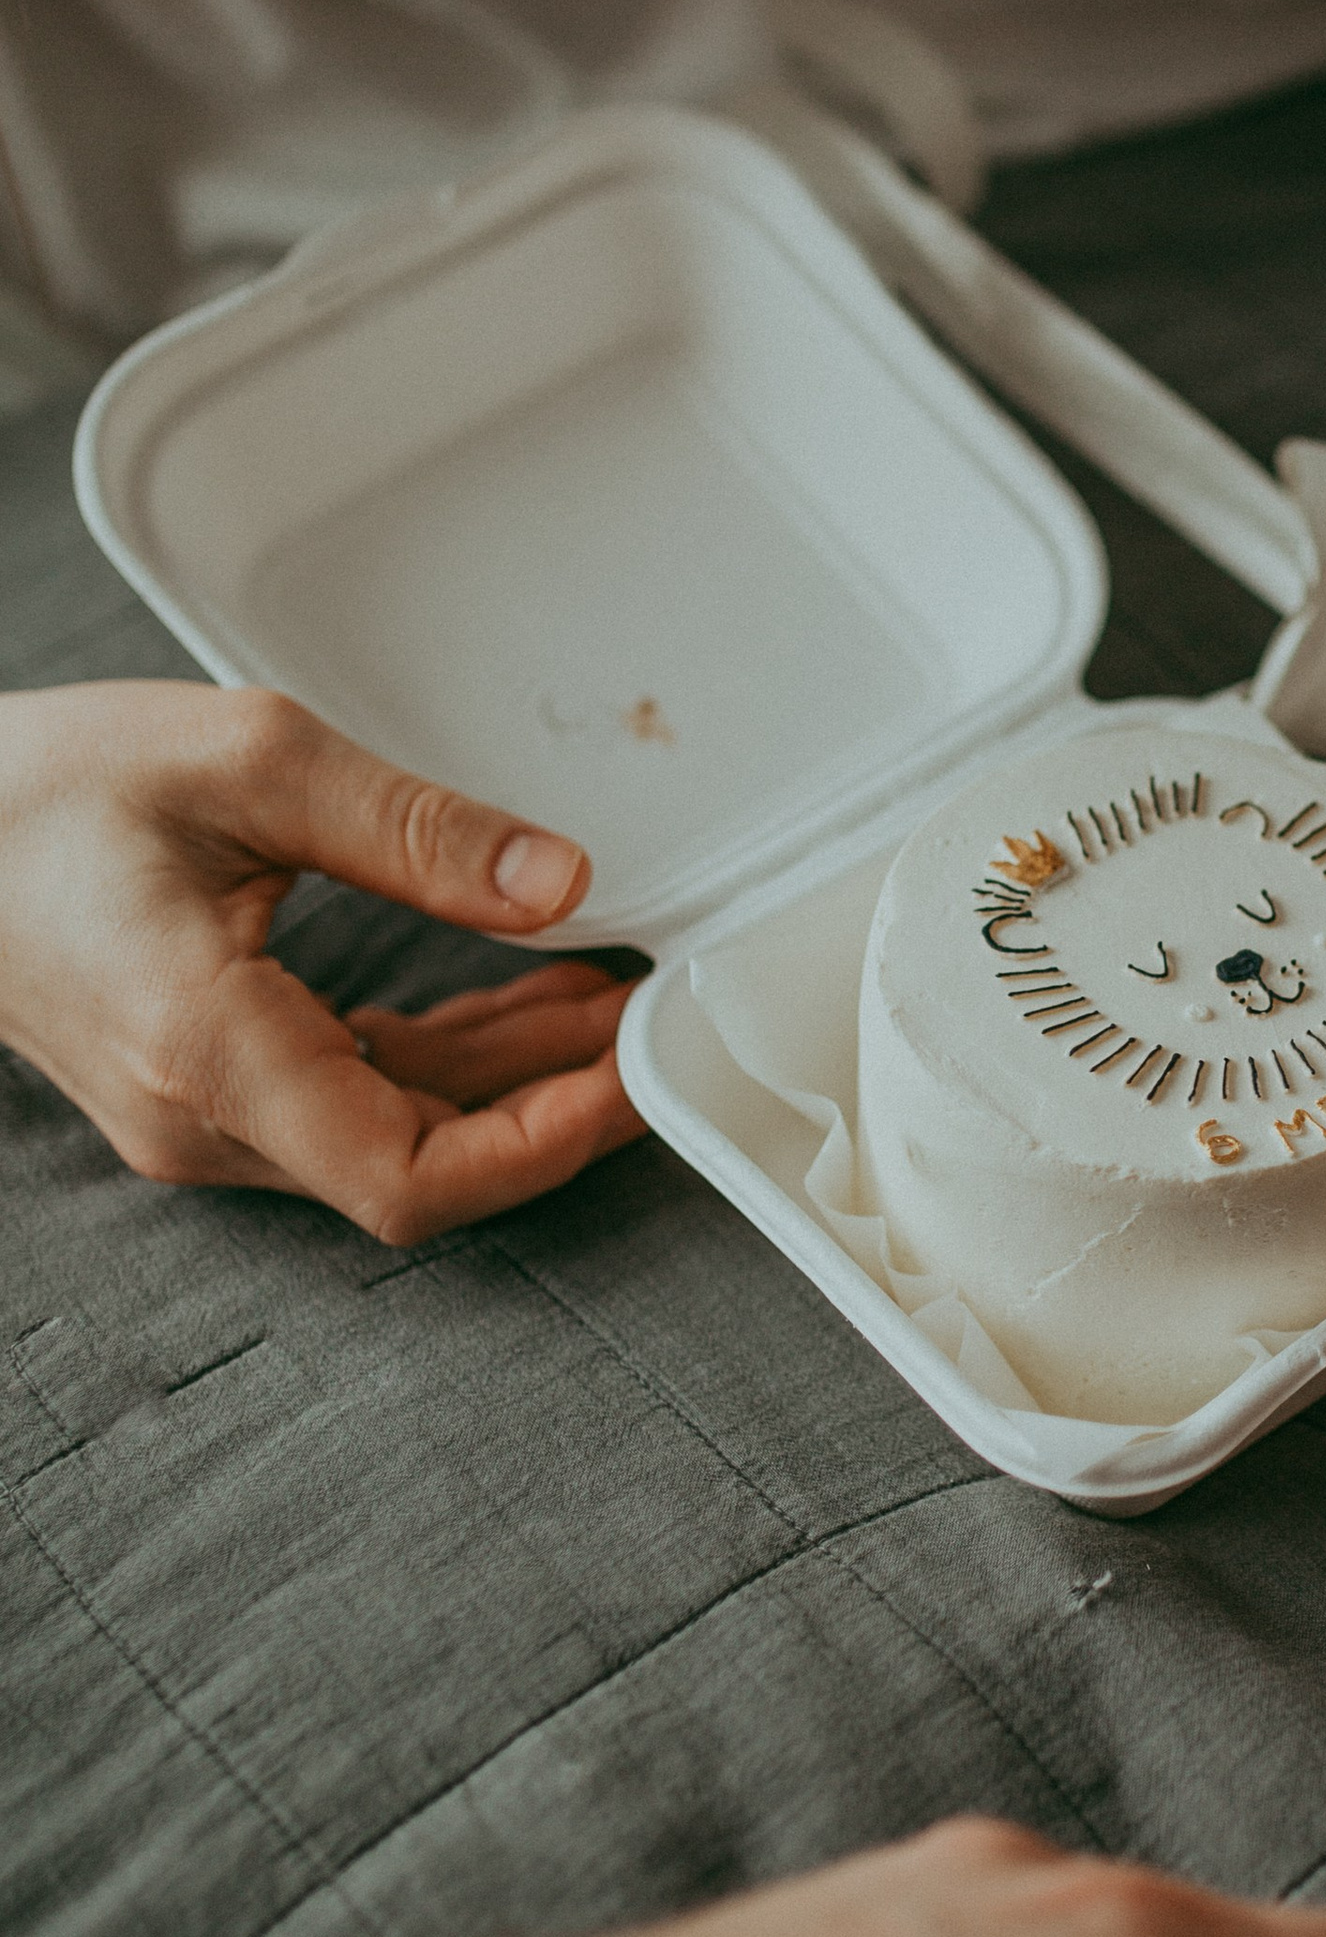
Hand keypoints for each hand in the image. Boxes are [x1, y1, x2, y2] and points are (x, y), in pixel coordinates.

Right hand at [0, 681, 641, 1241]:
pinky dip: (452, 1057)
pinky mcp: (212, 1087)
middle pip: (424, 1161)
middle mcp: (204, 1114)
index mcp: (207, 1051)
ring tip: (611, 996)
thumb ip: (415, 828)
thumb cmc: (39, 790)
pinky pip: (359, 1100)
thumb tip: (557, 883)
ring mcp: (204, 1114)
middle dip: (555, 1098)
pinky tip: (523, 1000)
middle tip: (654, 1019)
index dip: (545, 1143)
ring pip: (400, 1131)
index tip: (632, 1077)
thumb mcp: (246, 759)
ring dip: (514, 1075)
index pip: (410, 1177)